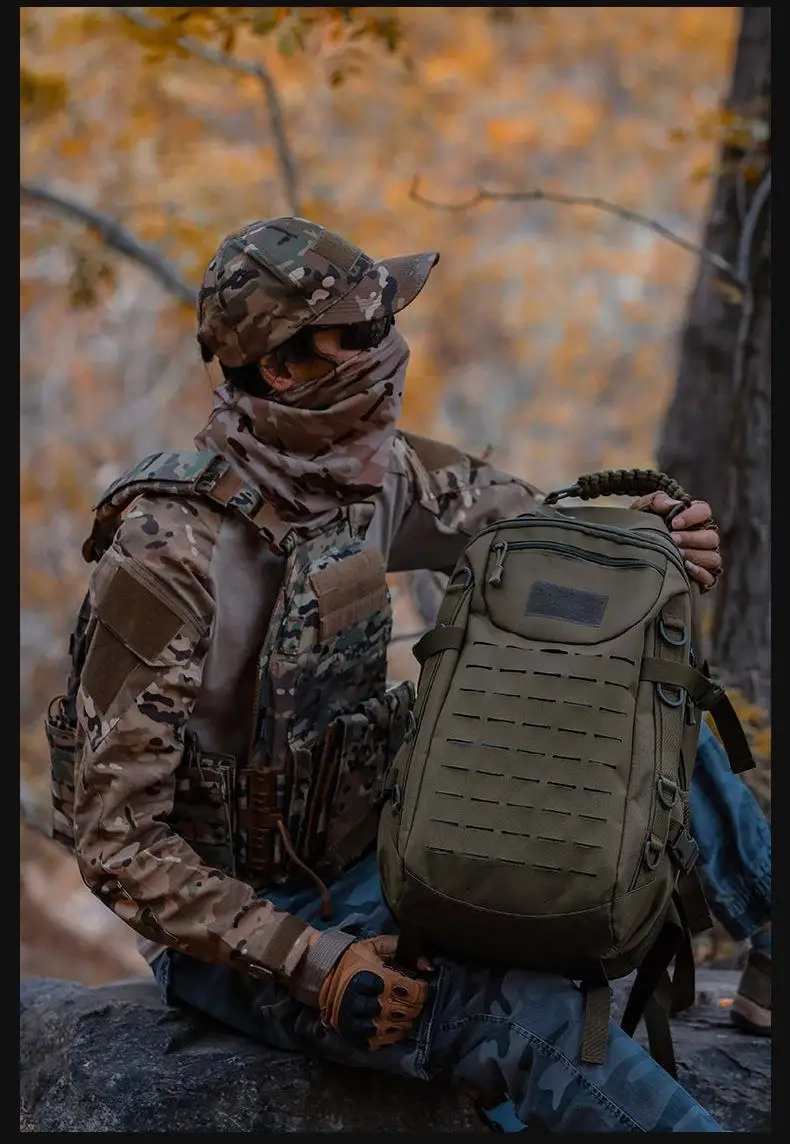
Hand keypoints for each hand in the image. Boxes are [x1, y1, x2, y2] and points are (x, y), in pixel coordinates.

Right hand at [316, 934, 428, 1049]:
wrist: (321, 976)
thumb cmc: (352, 959)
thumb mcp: (374, 946)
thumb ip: (400, 948)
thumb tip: (427, 966)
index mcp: (374, 978)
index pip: (410, 992)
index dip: (420, 989)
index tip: (418, 985)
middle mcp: (366, 1002)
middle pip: (405, 1011)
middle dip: (414, 1005)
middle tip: (411, 998)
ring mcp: (359, 1021)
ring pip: (394, 1028)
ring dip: (404, 1021)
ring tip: (403, 1011)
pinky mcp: (354, 1034)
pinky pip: (380, 1041)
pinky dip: (391, 1035)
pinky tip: (392, 1024)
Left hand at [630, 491, 721, 591]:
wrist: (632, 556)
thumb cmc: (642, 529)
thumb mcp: (644, 511)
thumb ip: (656, 501)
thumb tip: (671, 504)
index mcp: (693, 519)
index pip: (704, 511)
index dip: (693, 516)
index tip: (674, 523)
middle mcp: (703, 539)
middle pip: (711, 537)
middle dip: (691, 538)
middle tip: (672, 540)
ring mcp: (704, 559)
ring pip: (712, 557)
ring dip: (695, 555)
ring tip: (676, 554)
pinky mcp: (701, 578)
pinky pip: (710, 577)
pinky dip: (700, 573)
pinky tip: (686, 568)